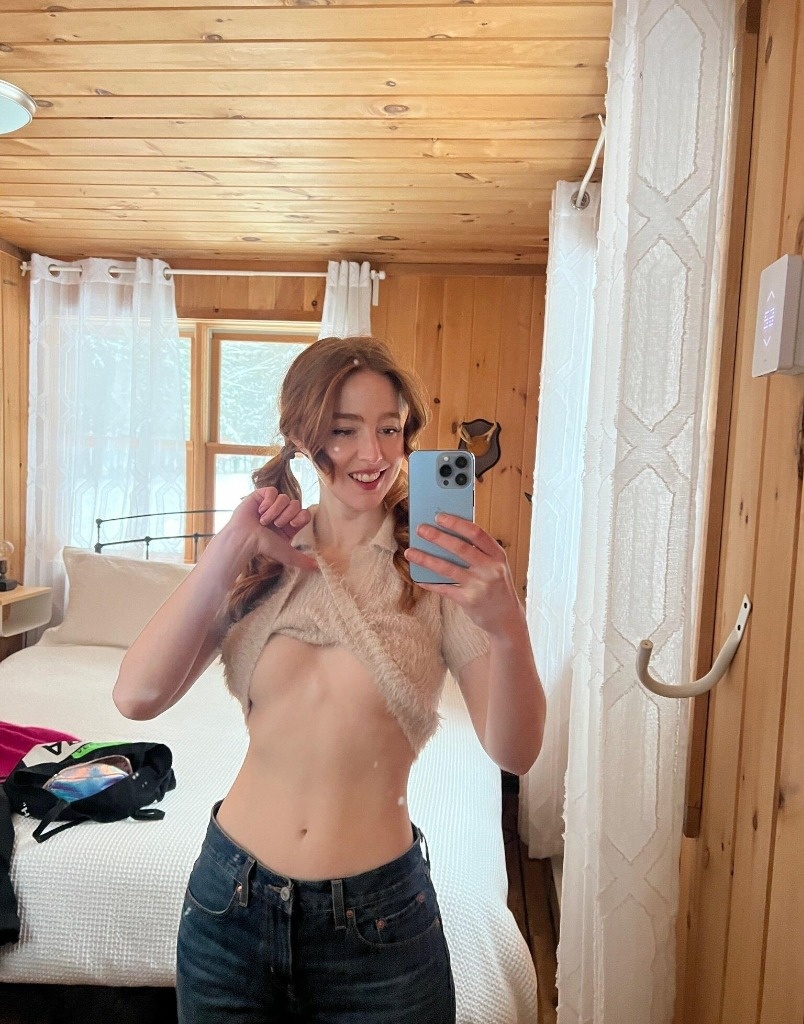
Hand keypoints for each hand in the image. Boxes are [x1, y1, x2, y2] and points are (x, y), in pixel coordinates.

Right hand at [224, 487, 317, 571]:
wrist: (244, 539)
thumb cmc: (263, 546)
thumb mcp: (287, 554)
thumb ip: (302, 560)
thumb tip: (317, 568)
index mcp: (290, 524)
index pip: (305, 513)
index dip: (301, 516)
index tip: (293, 524)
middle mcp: (281, 513)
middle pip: (296, 504)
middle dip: (287, 514)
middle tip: (276, 524)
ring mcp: (271, 503)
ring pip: (284, 498)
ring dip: (275, 510)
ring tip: (264, 520)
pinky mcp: (260, 496)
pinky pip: (272, 491)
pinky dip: (268, 501)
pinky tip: (261, 510)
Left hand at [404, 514, 523, 636]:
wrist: (507, 618)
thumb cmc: (497, 586)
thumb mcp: (495, 566)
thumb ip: (478, 552)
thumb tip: (445, 534)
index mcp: (498, 555)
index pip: (477, 534)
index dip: (457, 524)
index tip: (439, 517)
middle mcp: (491, 569)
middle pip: (460, 548)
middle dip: (437, 537)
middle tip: (420, 529)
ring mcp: (480, 585)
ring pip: (447, 568)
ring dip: (426, 559)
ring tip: (410, 551)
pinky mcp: (469, 600)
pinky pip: (444, 588)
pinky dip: (429, 583)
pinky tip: (418, 577)